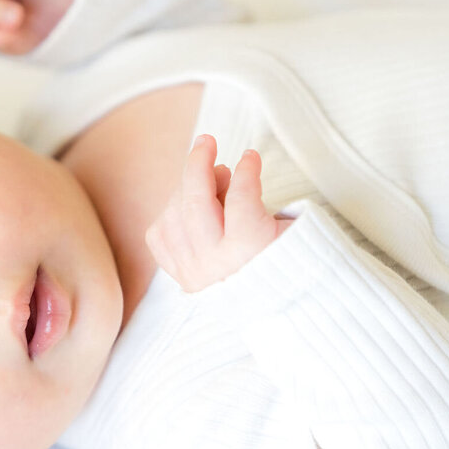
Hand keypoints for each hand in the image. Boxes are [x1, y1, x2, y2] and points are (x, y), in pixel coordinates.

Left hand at [145, 134, 294, 291]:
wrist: (275, 306)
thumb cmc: (287, 261)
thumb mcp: (289, 231)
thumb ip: (261, 201)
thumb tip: (238, 170)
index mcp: (250, 251)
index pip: (240, 200)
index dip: (246, 171)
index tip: (250, 155)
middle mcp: (216, 263)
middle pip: (196, 203)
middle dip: (198, 165)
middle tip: (207, 141)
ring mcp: (193, 271)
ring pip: (173, 216)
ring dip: (186, 189)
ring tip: (211, 180)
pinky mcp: (180, 276)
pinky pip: (159, 236)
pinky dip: (169, 213)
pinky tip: (189, 205)